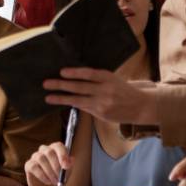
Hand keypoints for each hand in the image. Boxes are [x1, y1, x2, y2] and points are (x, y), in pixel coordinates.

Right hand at [25, 142, 71, 185]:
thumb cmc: (59, 177)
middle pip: (49, 152)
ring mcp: (35, 156)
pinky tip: (47, 181)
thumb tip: (71, 159)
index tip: (66, 166)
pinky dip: (42, 175)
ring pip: (41, 159)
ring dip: (49, 172)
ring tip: (55, 182)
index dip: (63, 155)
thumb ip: (69, 165)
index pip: (58, 146)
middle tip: (60, 178)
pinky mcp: (28, 165)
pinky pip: (34, 167)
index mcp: (55, 148)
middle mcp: (45, 150)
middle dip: (56, 166)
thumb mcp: (66, 172)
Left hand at [43, 67, 157, 124]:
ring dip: (61, 98)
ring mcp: (102, 103)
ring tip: (48, 97)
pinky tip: (62, 102)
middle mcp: (105, 90)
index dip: (74, 72)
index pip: (89, 74)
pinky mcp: (101, 114)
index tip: (61, 71)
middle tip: (46, 83)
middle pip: (79, 86)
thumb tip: (75, 75)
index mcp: (108, 77)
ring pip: (78, 100)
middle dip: (61, 85)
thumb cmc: (123, 89)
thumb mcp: (113, 78)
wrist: (140, 106)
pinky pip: (83, 107)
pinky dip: (72, 104)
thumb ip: (97, 78)